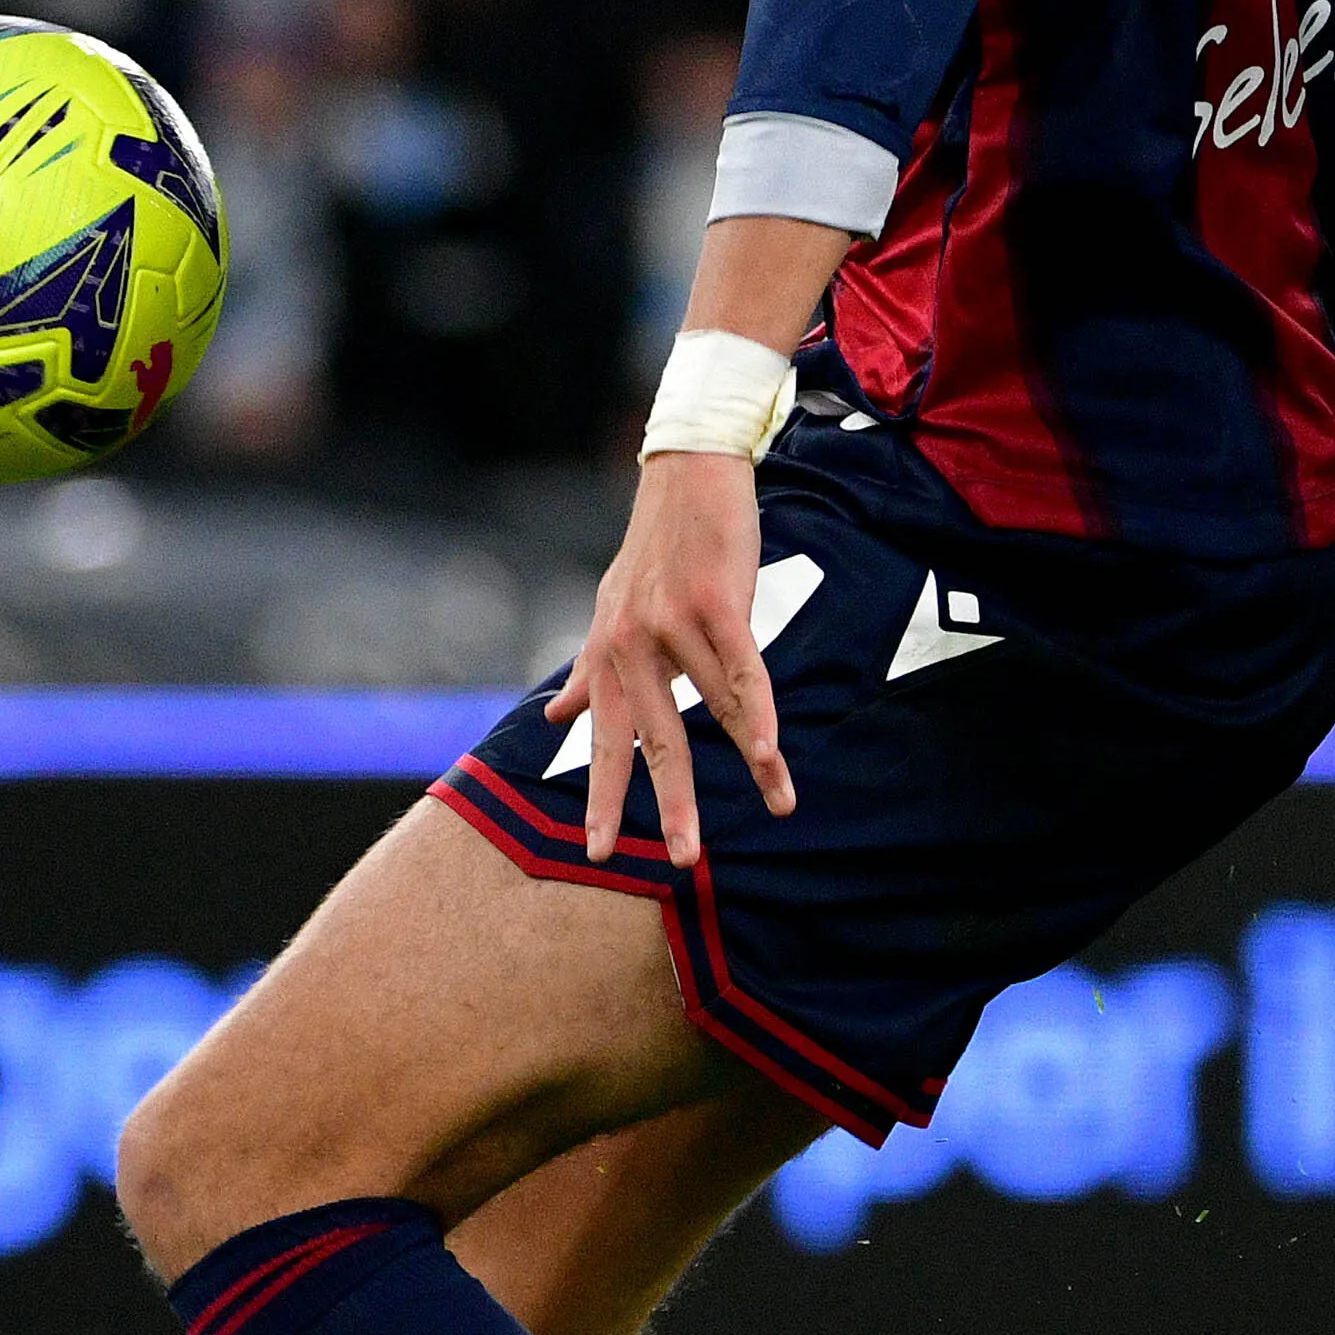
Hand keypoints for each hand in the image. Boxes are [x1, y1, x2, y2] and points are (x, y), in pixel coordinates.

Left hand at [574, 446, 789, 867]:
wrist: (686, 474)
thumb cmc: (654, 549)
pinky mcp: (718, 602)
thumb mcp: (609, 610)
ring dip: (755, 762)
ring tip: (781, 804)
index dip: (604, 799)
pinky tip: (770, 752)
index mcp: (609, 655)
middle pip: (658, 741)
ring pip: (717, 711)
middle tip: (684, 860)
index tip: (599, 854)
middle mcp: (632, 645)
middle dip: (673, 804)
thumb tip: (553, 719)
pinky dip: (760, 713)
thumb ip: (586, 669)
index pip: (607, 741)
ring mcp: (674, 623)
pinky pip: (743, 670)